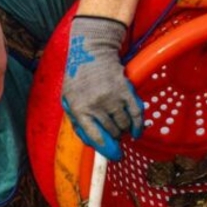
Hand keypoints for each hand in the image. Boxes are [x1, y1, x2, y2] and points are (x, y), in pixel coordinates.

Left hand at [61, 16, 143, 161]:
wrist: (91, 51)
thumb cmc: (78, 77)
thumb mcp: (68, 99)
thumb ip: (78, 121)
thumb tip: (92, 143)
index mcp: (80, 109)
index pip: (96, 136)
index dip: (107, 150)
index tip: (115, 156)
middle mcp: (96, 104)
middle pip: (112, 132)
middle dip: (115, 136)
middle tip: (116, 134)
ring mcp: (112, 97)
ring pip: (124, 125)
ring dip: (124, 129)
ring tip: (121, 126)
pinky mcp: (125, 90)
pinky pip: (136, 114)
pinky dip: (138, 125)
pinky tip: (136, 131)